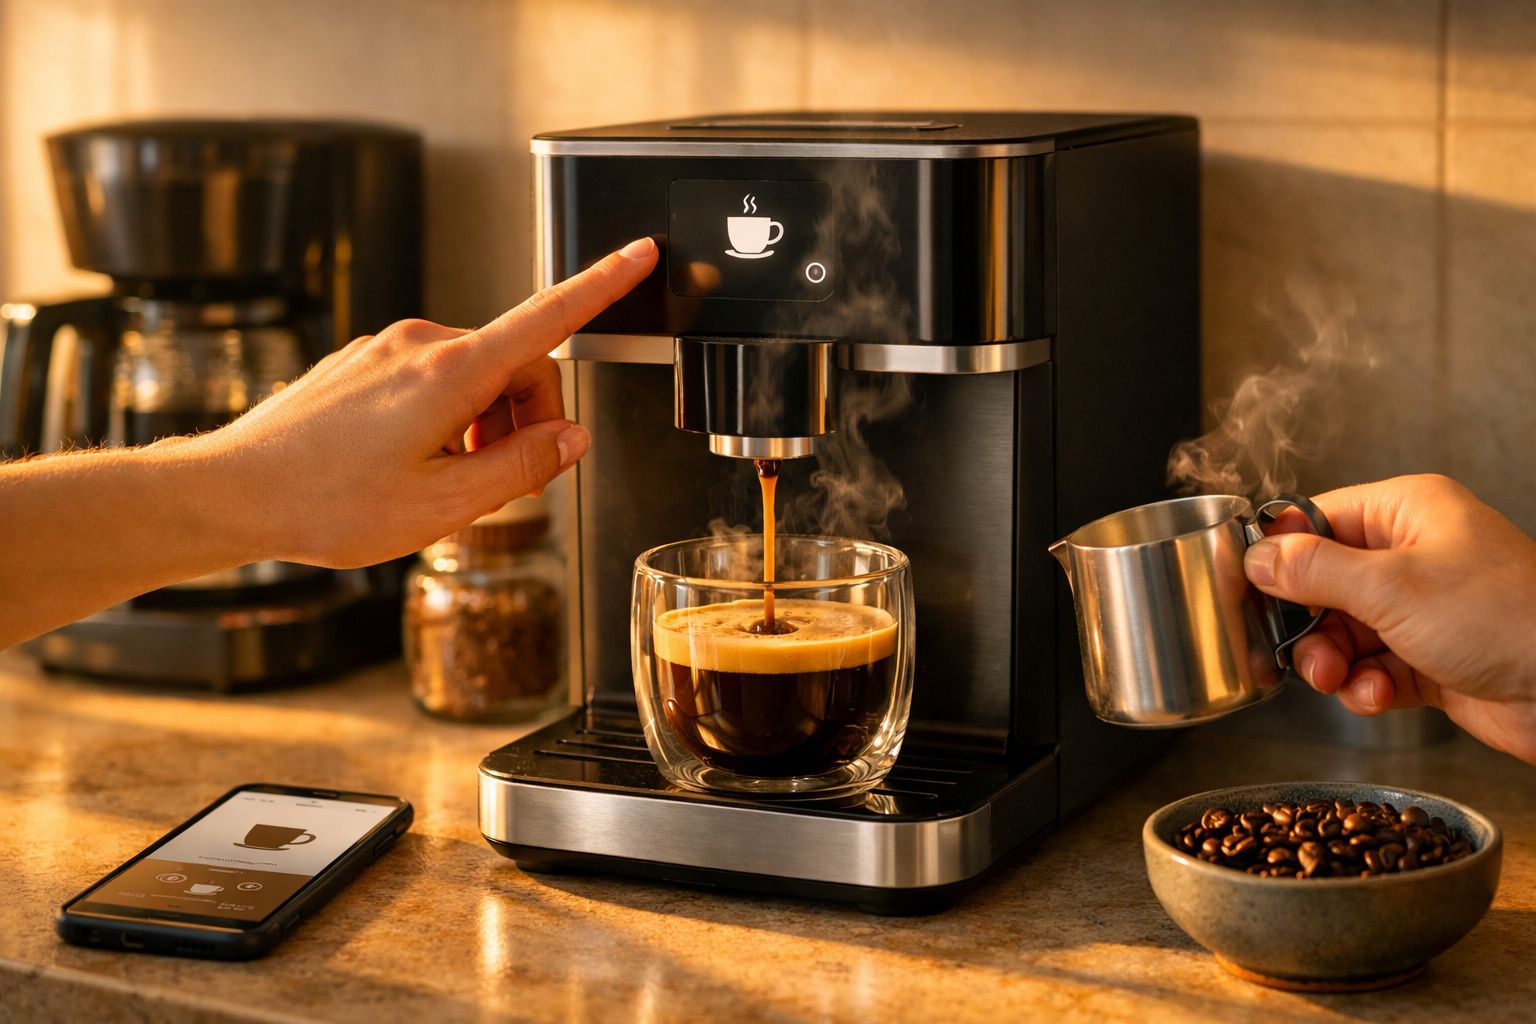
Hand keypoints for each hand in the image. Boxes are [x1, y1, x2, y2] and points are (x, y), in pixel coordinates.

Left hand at [204, 236, 657, 567]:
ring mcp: (386, 348)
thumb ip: (521, 467)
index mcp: (451, 372)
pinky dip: (445, 421)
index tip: (638, 255)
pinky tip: (409, 469)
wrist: (232, 492)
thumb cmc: (327, 503)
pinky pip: (431, 380)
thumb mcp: (445, 506)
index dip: (602, 286)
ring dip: (483, 426)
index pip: (548, 317)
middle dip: (526, 420)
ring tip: (446, 485)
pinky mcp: (362, 362)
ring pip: (473, 375)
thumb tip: (569, 440)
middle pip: (516, 364)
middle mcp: (420, 344)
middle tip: (503, 484)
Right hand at [1244, 474, 1535, 762]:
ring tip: (1337, 680)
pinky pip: (1372, 667)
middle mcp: (1413, 554)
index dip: (1279, 554)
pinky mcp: (1431, 657)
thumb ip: (1313, 570)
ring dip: (1332, 661)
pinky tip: (1377, 696)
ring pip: (1342, 631)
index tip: (1251, 588)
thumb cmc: (1504, 619)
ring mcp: (1423, 608)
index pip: (1316, 518)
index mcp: (1406, 511)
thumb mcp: (1391, 587)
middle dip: (1306, 623)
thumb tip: (1258, 556)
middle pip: (1322, 582)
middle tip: (1300, 651)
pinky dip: (1365, 686)